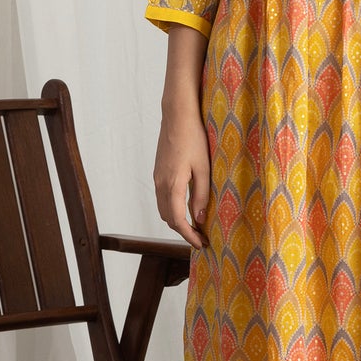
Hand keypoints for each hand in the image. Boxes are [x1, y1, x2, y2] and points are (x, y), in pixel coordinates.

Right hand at [154, 99, 210, 248]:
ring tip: (195, 226)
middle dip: (183, 231)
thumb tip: (199, 218)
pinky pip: (163, 198)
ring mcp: (157, 178)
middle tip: (201, 239)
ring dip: (177, 221)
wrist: (177, 115)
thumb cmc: (193, 138)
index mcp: (172, 184)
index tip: (201, 244)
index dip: (188, 235)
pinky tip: (186, 207)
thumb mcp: (203, 168)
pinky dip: (173, 209)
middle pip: (167, 218)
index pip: (177, 220)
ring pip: (163, 209)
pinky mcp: (158, 172)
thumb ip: (201, 194)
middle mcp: (160, 184)